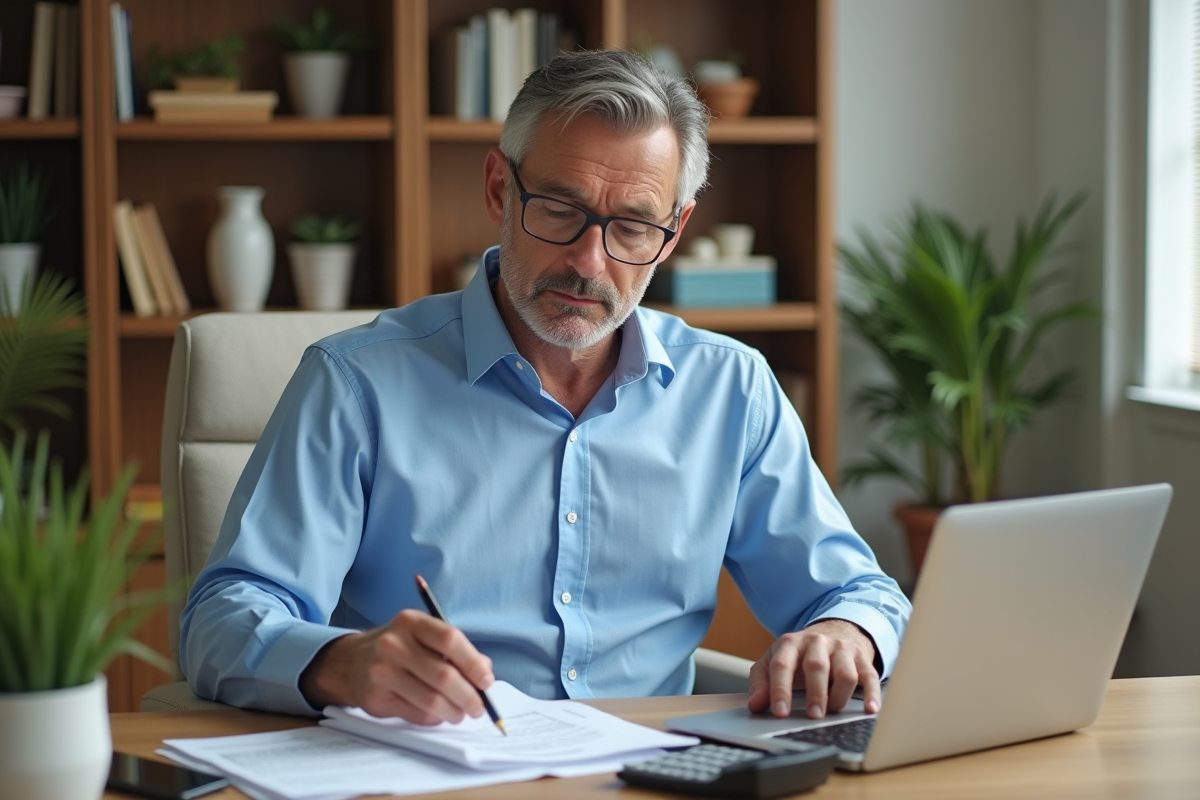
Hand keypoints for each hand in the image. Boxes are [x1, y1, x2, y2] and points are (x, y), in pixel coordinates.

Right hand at [300, 609, 494, 724]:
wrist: (348, 662)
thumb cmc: (398, 647)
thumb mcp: (422, 636)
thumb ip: (454, 650)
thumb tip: (485, 674)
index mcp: (411, 622)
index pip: (450, 640)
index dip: (473, 663)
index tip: (487, 680)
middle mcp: (394, 644)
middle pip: (443, 675)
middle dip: (469, 696)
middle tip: (479, 706)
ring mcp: (382, 671)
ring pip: (431, 700)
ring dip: (454, 712)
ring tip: (461, 713)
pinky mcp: (376, 698)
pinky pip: (416, 714)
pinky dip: (435, 718)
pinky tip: (439, 714)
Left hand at [747, 619, 879, 719]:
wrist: (833, 630)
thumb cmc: (799, 654)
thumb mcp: (773, 661)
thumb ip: (761, 682)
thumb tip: (755, 705)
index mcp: (791, 643)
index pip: (782, 665)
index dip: (780, 690)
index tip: (780, 712)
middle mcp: (817, 643)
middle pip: (817, 666)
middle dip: (815, 693)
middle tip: (813, 716)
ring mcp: (842, 650)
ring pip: (845, 673)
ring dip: (839, 696)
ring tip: (832, 712)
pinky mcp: (862, 659)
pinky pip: (870, 677)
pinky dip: (872, 695)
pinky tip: (869, 710)